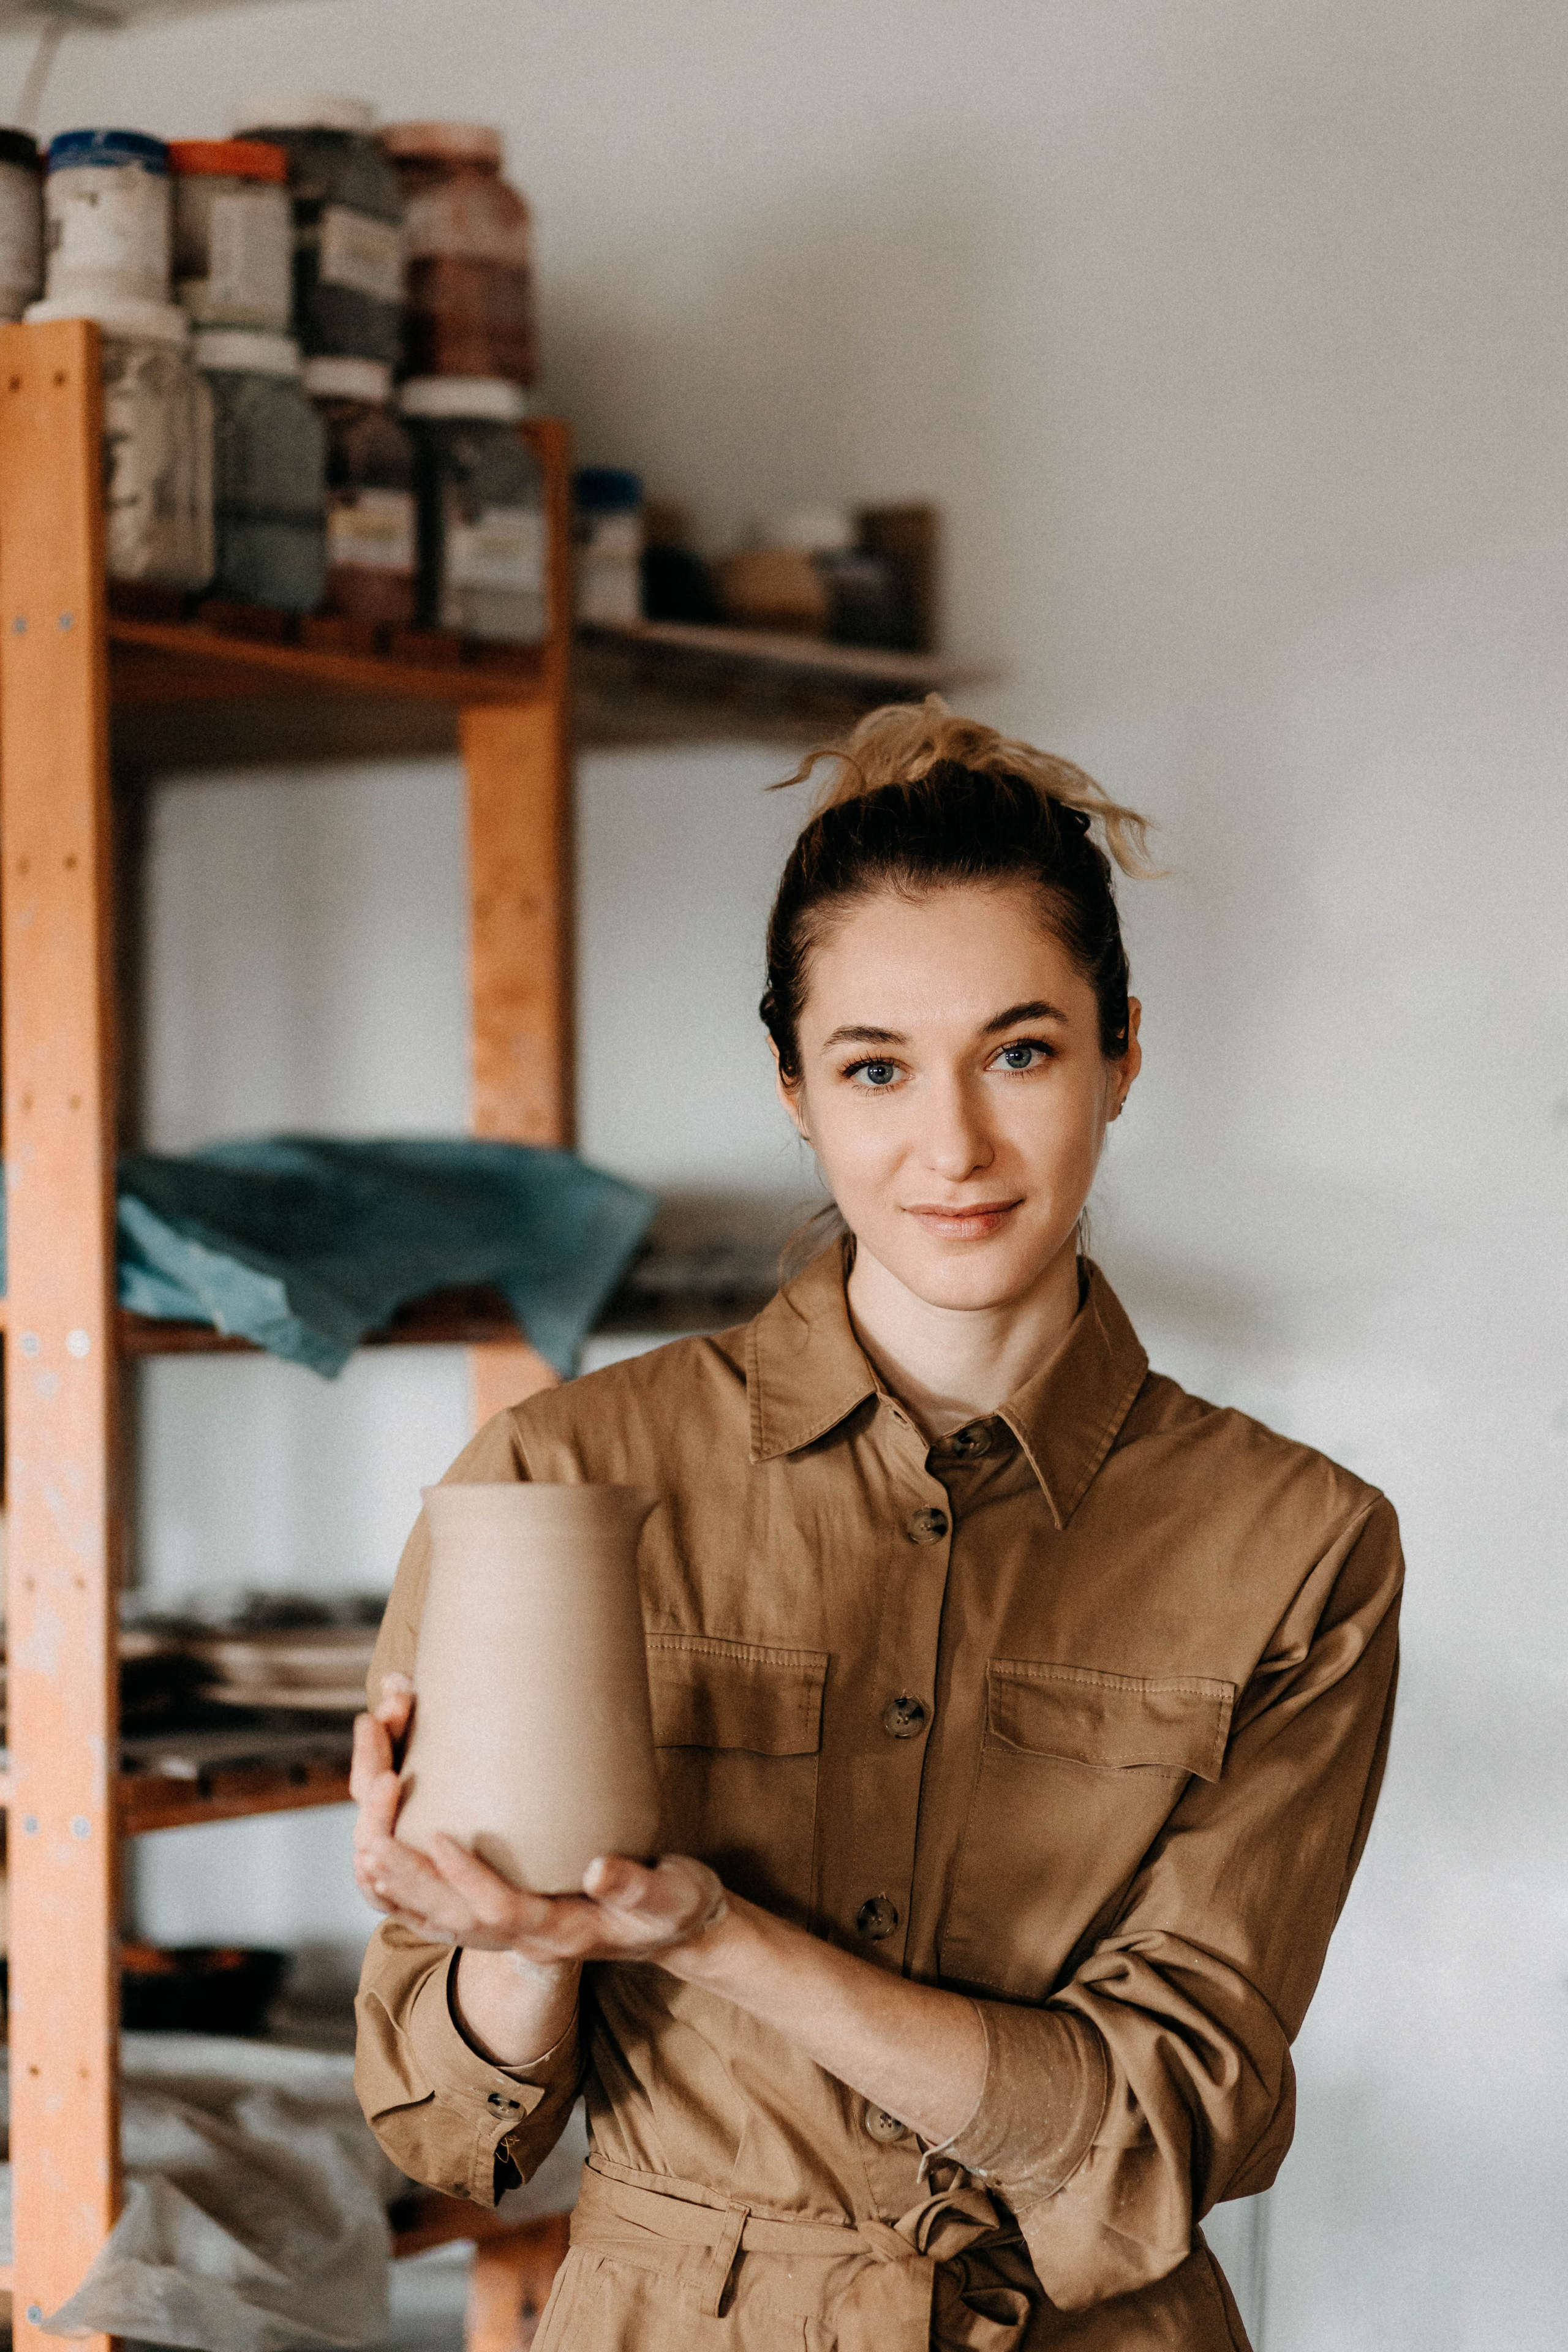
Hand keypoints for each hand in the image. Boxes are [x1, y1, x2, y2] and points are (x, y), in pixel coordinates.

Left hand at [351, 1677, 725, 1962]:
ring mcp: (497, 1925)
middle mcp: (517, 1937)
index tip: (438, 1834)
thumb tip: (597, 1869)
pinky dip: (397, 1859)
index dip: (465, 1879)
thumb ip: (636, 1886)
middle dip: (402, 1864)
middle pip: (443, 1914)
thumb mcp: (671, 1896)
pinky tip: (384, 1807)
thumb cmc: (672, 1905)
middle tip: (376, 1799)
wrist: (669, 1924)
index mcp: (560, 1934)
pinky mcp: (490, 1902)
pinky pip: (427, 1894)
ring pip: (423, 1908)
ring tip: (369, 1791)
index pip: (499, 1914)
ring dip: (388, 1858)